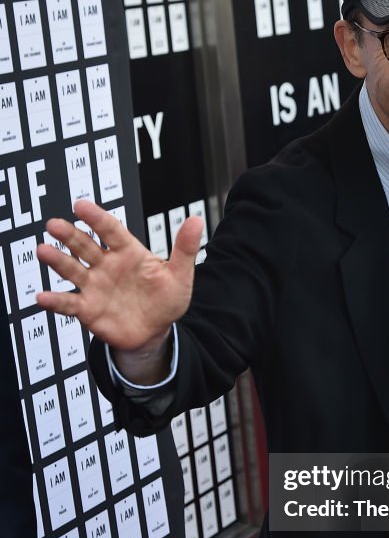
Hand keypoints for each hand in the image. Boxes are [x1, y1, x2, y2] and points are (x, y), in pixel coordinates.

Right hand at [36, 200, 203, 353]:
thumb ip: (185, 248)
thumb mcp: (179, 275)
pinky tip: (43, 297)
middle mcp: (106, 265)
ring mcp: (94, 286)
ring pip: (72, 269)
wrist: (155, 332)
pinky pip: (69, 303)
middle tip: (54, 224)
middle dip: (69, 235)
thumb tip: (197, 220)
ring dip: (57, 260)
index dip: (96, 218)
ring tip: (43, 250)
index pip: (110, 230)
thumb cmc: (165, 300)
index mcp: (127, 252)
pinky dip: (55, 301)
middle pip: (85, 245)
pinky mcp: (87, 308)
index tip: (80, 205)